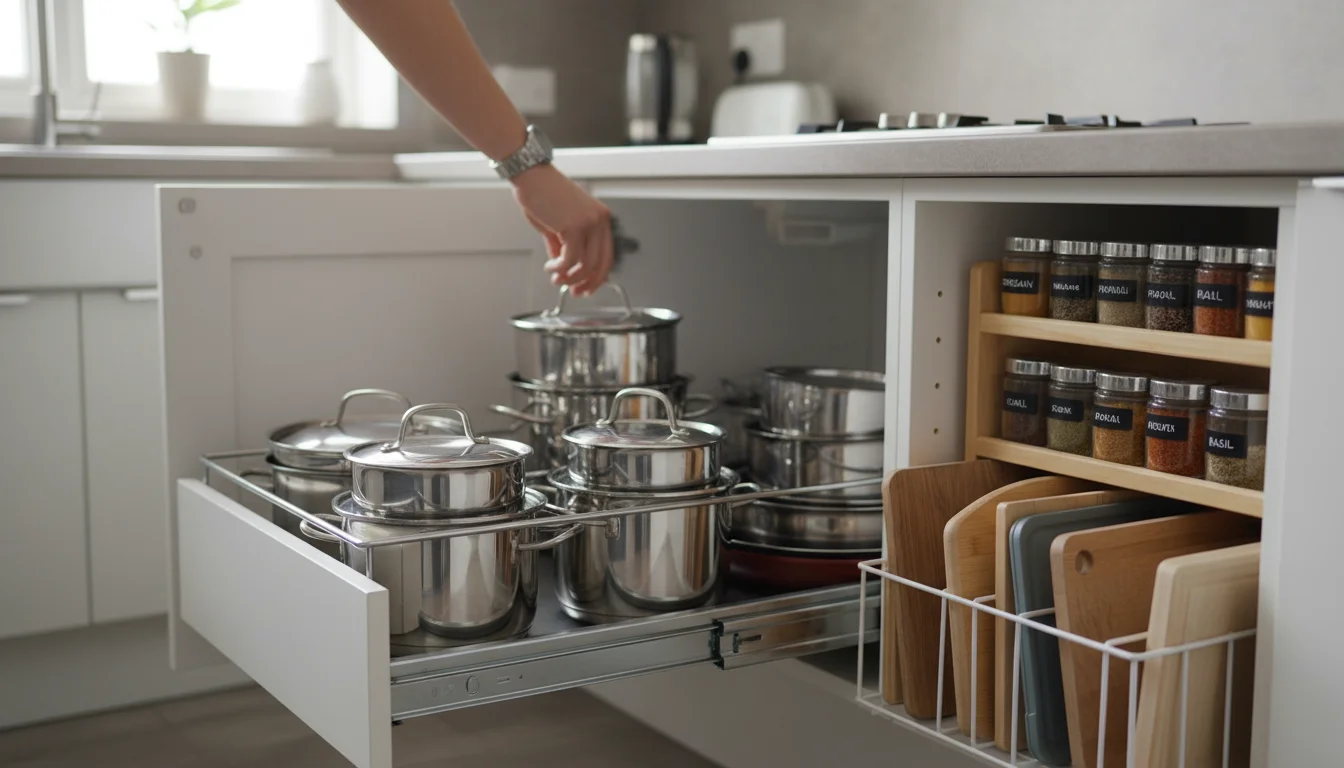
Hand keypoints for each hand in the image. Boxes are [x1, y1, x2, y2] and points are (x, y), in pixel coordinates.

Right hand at [511, 164, 612, 295]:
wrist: (531, 175)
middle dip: (586, 283)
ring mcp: (589, 223)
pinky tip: (550, 267)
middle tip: (573, 292)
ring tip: (556, 278)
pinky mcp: (574, 226)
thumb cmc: (543, 193)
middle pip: (600, 265)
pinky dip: (559, 269)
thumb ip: (564, 247)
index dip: (597, 278)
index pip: (607, 256)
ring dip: (569, 278)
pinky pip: (570, 259)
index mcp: (600, 219)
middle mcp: (599, 221)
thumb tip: (565, 268)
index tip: (586, 288)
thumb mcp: (558, 225)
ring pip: (586, 265)